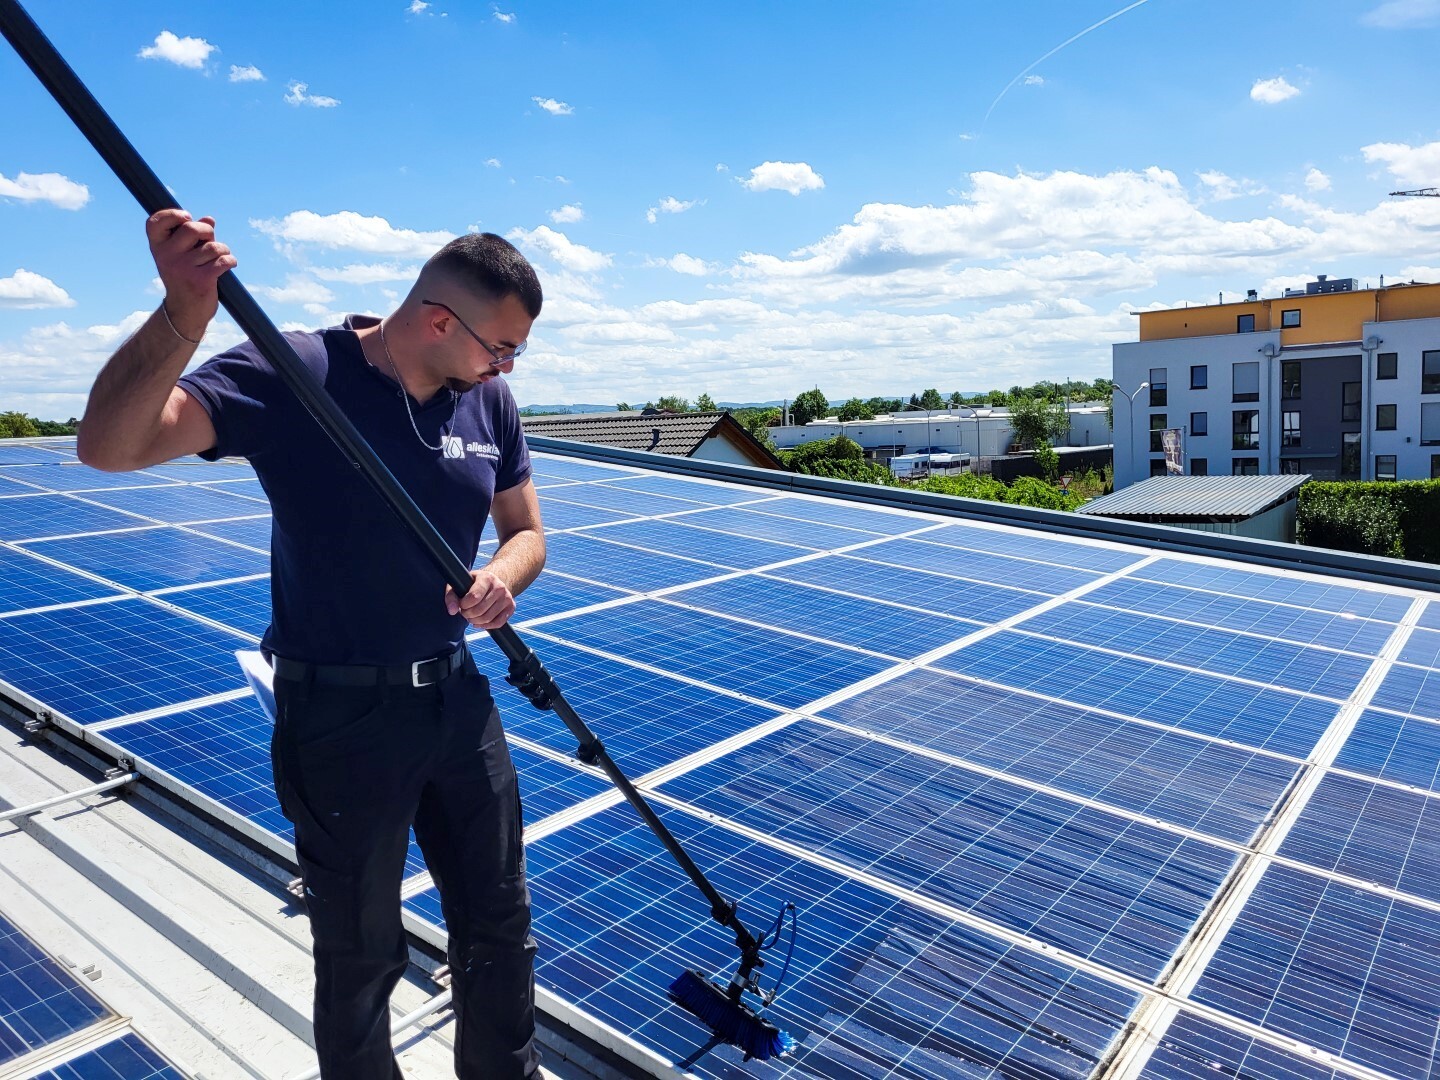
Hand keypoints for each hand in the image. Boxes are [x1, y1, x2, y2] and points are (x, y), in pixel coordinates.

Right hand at [146, 209, 236, 341]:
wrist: (185, 312)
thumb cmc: (185, 277)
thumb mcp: (182, 255)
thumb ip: (194, 236)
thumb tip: (210, 219)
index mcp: (158, 247)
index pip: (155, 222)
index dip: (171, 214)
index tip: (186, 217)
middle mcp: (166, 256)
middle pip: (192, 228)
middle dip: (208, 231)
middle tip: (210, 240)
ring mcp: (183, 268)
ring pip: (213, 246)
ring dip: (223, 249)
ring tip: (221, 256)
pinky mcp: (200, 280)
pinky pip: (223, 261)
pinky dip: (230, 261)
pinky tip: (230, 264)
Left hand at [445, 570, 514, 629]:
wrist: (492, 583)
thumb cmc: (473, 584)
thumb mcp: (460, 585)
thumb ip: (452, 596)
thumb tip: (452, 611)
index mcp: (486, 578)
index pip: (474, 597)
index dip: (464, 605)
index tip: (462, 604)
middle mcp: (499, 587)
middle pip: (480, 610)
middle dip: (468, 614)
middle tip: (465, 612)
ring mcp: (507, 597)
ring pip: (488, 618)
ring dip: (476, 621)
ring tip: (472, 616)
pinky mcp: (511, 607)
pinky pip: (498, 623)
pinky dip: (487, 626)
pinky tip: (480, 622)